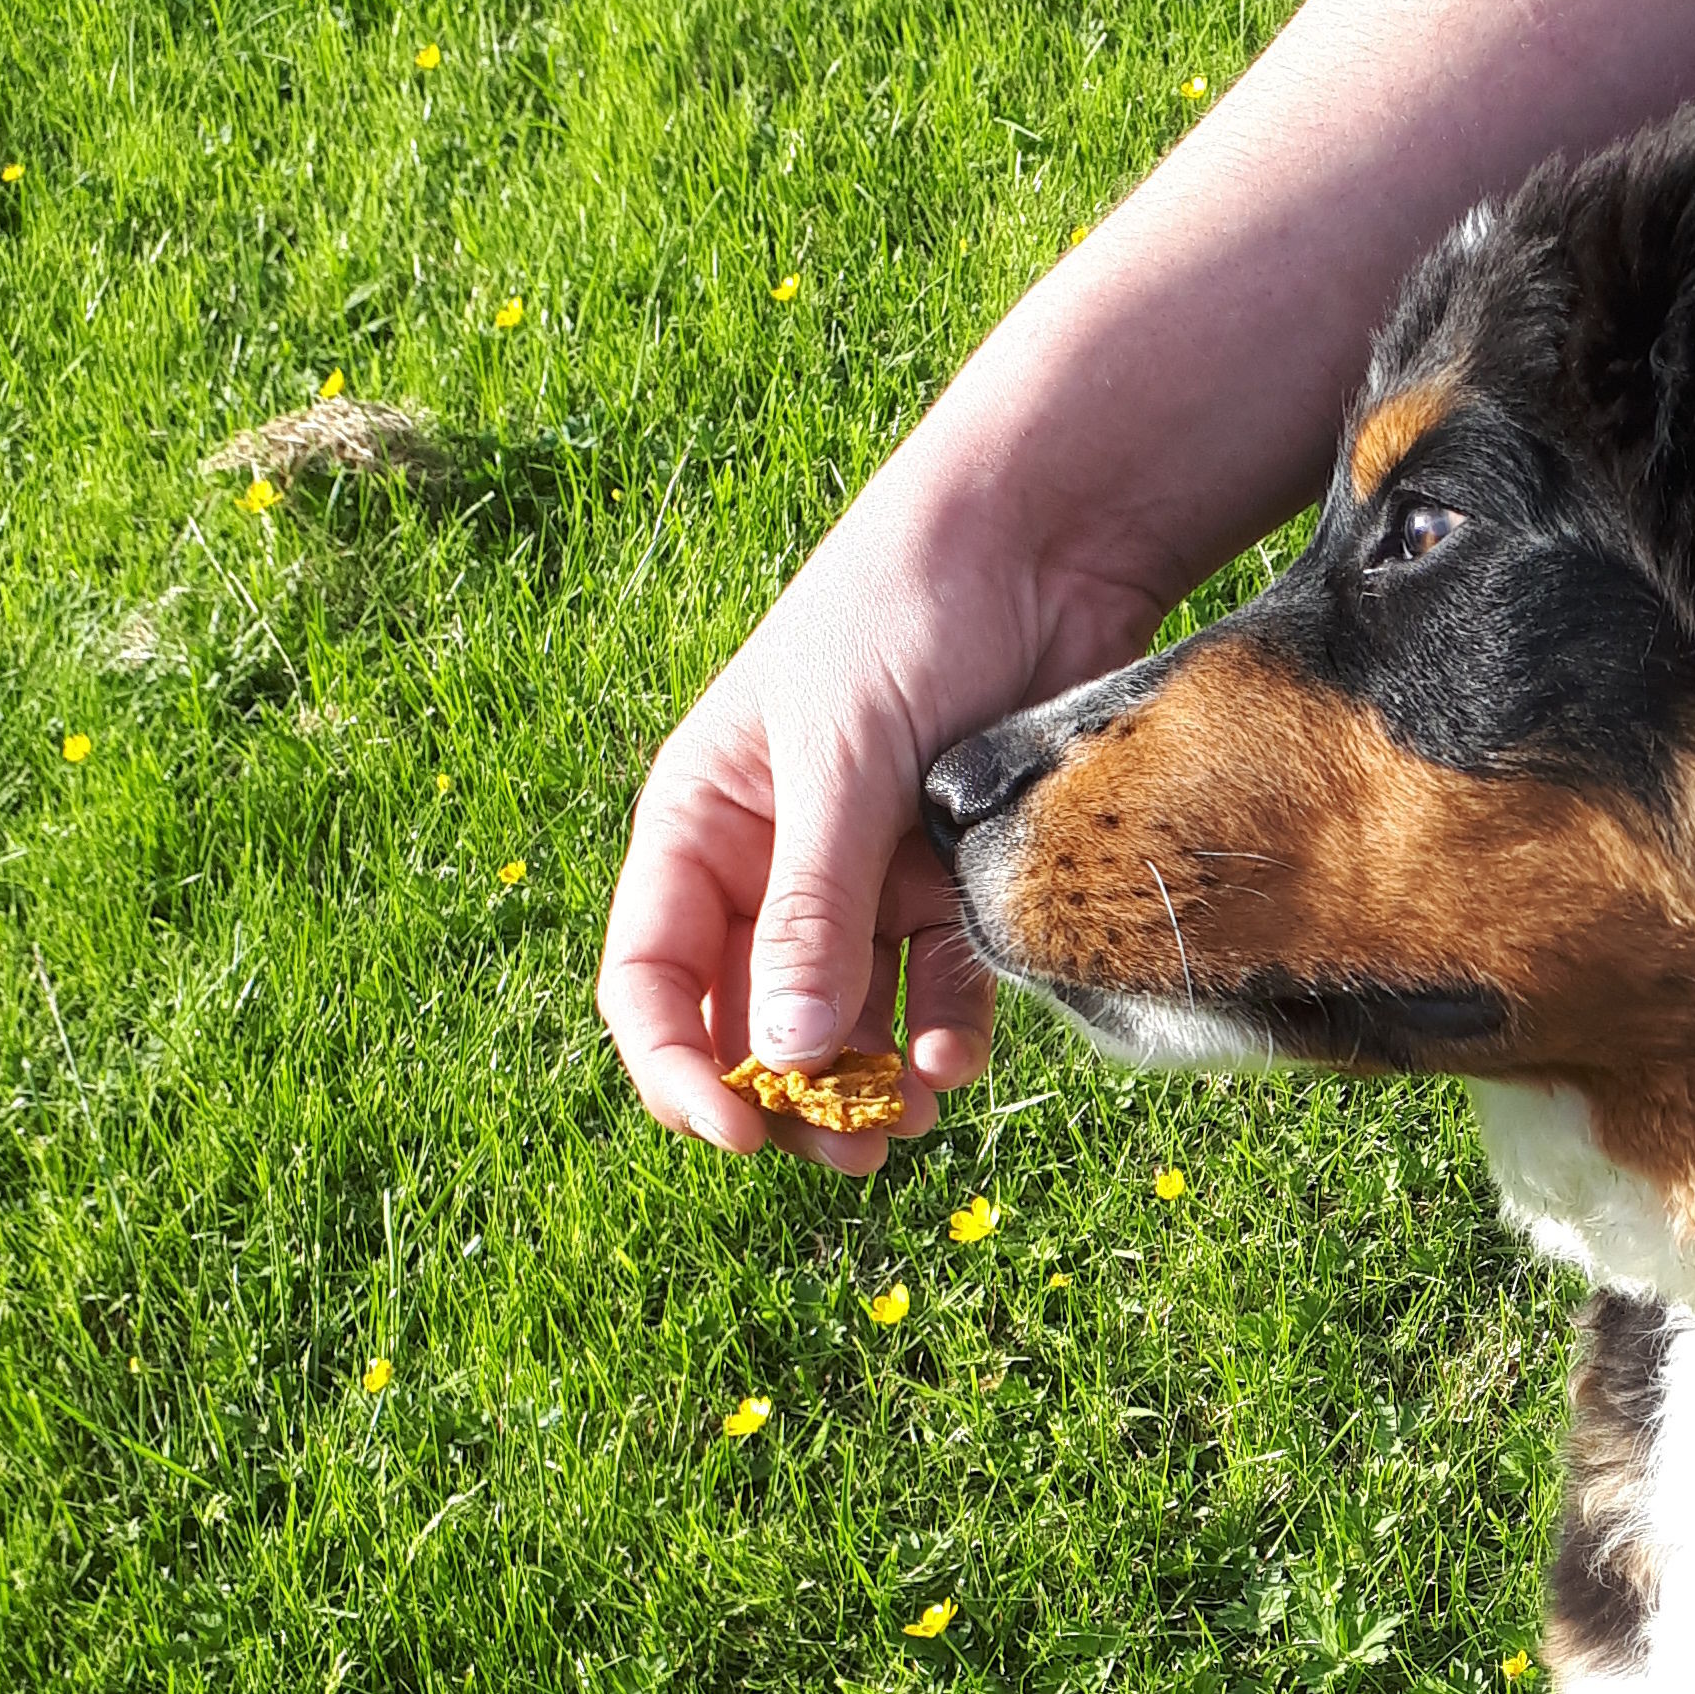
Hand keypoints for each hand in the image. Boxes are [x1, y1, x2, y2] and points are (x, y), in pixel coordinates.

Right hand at [598, 473, 1161, 1172]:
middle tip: (847, 1153)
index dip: (678, 1065)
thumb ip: (815, 904)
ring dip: (870, 1080)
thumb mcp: (842, 758)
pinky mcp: (953, 873)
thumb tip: (783, 1055)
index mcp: (703, 826)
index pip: (653, 979)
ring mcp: (868, 872)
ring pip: (849, 1016)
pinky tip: (960, 1059)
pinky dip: (942, 1030)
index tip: (737, 1131)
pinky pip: (935, 981)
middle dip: (790, 1094)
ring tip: (912, 1121)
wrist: (1041, 540)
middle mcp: (776, 862)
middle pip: (755, 1017)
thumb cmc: (905, 614)